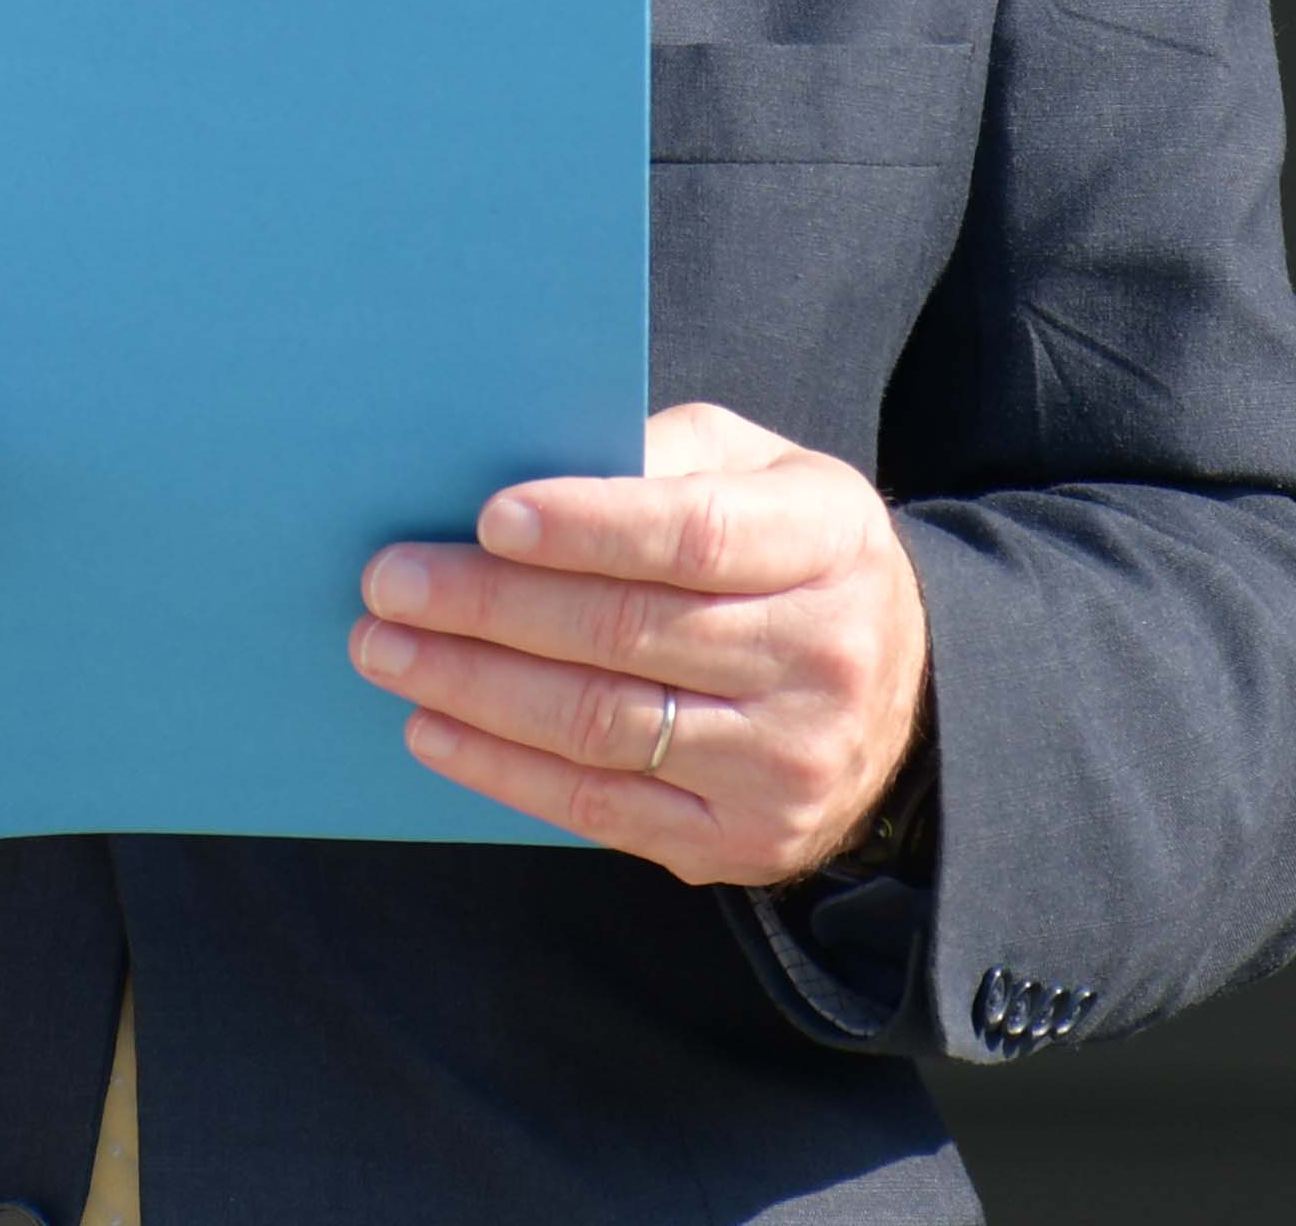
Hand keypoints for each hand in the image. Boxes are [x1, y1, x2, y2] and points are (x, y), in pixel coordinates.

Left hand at [348, 402, 930, 885]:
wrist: (907, 701)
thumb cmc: (795, 557)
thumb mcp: (766, 474)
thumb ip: (668, 457)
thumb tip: (531, 468)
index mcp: (827, 545)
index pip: (696, 537)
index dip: (587, 527)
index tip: (487, 518)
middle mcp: (819, 658)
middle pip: (629, 633)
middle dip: (490, 608)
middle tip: (390, 583)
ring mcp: (782, 763)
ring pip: (601, 725)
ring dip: (474, 689)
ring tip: (388, 651)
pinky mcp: (740, 839)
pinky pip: (600, 807)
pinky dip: (502, 769)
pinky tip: (433, 727)